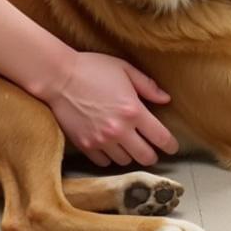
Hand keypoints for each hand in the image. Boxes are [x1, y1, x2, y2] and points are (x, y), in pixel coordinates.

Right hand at [41, 52, 178, 166]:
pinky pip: (104, 163)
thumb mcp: (123, 69)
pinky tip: (110, 146)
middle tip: (150, 148)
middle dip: (152, 154)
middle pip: (146, 157)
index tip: (172, 146)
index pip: (161, 137)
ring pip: (125, 161)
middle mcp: (119, 130)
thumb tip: (166, 99)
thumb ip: (147, 85)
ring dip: (130, 154)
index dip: (170, 145)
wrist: (58, 77)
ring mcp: (101, 140)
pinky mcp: (85, 146)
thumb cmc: (92, 68)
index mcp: (133, 110)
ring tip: (128, 144)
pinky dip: (110, 157)